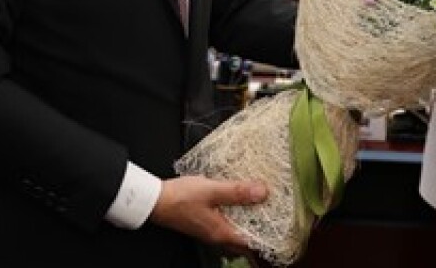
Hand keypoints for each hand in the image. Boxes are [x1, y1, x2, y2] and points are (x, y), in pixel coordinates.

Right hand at [149, 175, 267, 255]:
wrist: (154, 200)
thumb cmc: (179, 198)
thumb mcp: (212, 190)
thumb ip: (237, 192)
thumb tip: (262, 192)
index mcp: (221, 232)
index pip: (250, 245)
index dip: (267, 241)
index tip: (281, 232)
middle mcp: (216, 236)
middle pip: (243, 243)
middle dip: (258, 237)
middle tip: (273, 224)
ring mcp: (208, 231)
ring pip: (234, 235)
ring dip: (246, 229)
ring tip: (258, 214)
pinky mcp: (203, 222)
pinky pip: (225, 227)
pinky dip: (235, 220)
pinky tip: (236, 207)